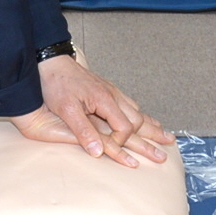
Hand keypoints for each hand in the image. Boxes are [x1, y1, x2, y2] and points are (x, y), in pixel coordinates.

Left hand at [3, 54, 171, 166]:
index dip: (120, 142)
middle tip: (163, 152)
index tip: (109, 149)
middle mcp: (113, 95)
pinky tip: (144, 118)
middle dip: (151, 137)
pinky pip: (129, 104)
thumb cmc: (57, 84)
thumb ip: (83, 131)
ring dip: (150, 125)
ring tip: (164, 135)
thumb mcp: (66, 110)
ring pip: (137, 111)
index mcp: (105, 100)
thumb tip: (98, 152)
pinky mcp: (107, 89)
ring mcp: (111, 92)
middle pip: (138, 119)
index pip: (125, 128)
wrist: (52, 62)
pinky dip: (141, 115)